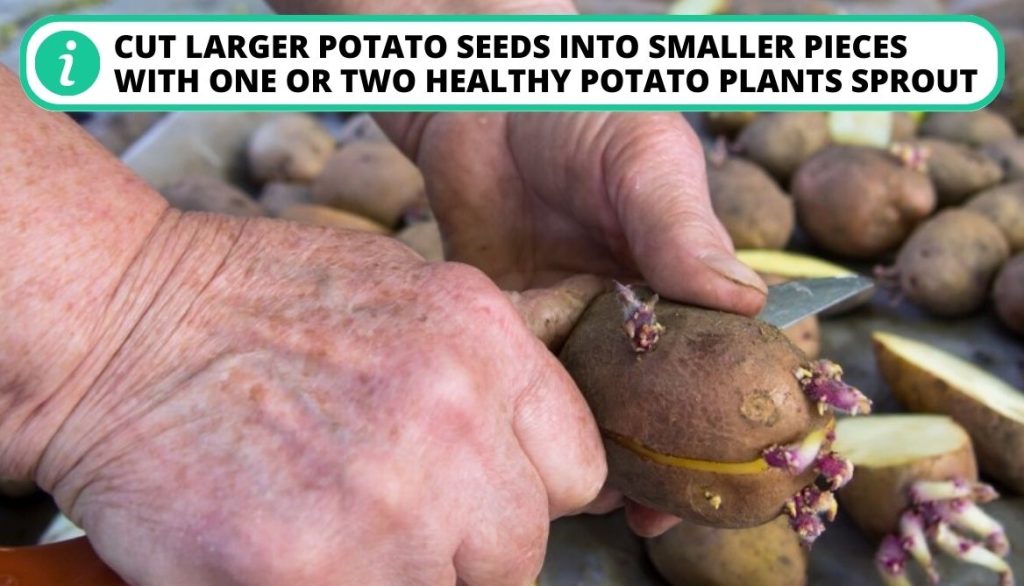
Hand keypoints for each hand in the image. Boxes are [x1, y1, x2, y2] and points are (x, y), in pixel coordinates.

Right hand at [36, 212, 604, 584]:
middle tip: (399, 523)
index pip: (576, 471)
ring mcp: (386, 501)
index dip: (530, 495)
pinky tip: (298, 548)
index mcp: (483, 344)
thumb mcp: (400, 291)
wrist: (125, 324)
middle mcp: (452, 420)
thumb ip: (482, 369)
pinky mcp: (307, 568)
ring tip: (337, 528)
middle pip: (519, 549)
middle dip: (467, 549)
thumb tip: (524, 447)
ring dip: (402, 574)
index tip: (486, 501)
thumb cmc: (256, 303)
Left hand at [380, 111, 768, 534]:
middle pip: (661, 397)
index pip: (726, 352)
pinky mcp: (517, 324)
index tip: (745, 462)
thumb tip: (747, 300)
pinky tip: (541, 450)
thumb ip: (683, 228)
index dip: (739, 410)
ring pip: (596, 402)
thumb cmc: (581, 115)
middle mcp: (633, 308)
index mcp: (684, 274)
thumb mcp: (645, 160)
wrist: (482, 104)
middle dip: (668, 456)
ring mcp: (575, 320)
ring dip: (601, 450)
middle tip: (665, 509)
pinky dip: (536, 417)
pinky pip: (530, 382)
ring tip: (608, 501)